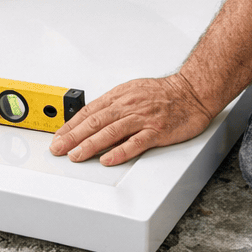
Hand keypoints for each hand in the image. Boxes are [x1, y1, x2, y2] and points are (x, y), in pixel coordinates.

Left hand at [49, 74, 213, 165]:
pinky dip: (120, 152)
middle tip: (59, 149)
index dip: (71, 125)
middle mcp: (129, 106)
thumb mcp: (133, 91)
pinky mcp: (157, 131)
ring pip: (111, 132)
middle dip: (73, 137)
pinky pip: (136, 143)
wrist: (192, 91)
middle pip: (95, 122)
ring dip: (90, 145)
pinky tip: (108, 159)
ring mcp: (142, 119)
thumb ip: (114, 105)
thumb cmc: (164, 93)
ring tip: (76, 155)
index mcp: (120, 96)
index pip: (89, 111)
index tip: (59, 136)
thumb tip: (92, 119)